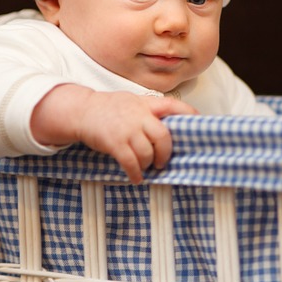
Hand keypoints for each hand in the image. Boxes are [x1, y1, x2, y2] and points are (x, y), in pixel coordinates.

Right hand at [31, 85, 197, 183]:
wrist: (82, 111)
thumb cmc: (110, 108)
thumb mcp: (133, 102)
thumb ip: (150, 112)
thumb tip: (170, 128)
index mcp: (146, 104)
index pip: (173, 105)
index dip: (188, 114)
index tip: (199, 123)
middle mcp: (138, 115)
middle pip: (162, 136)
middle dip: (165, 153)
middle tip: (162, 162)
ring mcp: (126, 129)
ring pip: (147, 152)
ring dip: (148, 164)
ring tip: (145, 166)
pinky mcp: (114, 143)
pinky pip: (131, 163)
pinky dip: (136, 174)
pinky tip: (136, 178)